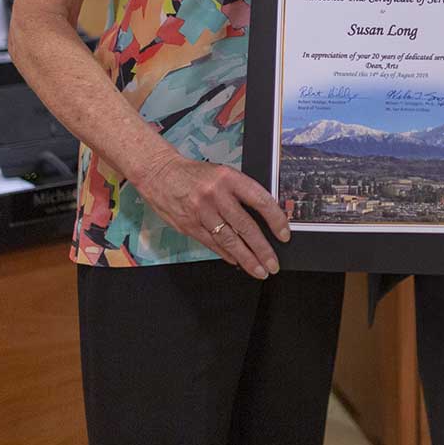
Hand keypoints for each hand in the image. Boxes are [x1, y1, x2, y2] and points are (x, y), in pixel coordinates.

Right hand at [135, 152, 290, 278]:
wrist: (159, 173)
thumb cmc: (194, 174)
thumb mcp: (221, 174)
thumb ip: (239, 192)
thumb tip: (262, 215)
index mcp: (228, 178)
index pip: (260, 200)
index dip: (275, 219)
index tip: (284, 234)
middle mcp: (216, 195)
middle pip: (245, 226)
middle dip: (262, 249)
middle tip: (273, 263)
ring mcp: (201, 212)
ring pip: (229, 240)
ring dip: (246, 259)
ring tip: (259, 270)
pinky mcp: (189, 226)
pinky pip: (213, 244)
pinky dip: (227, 255)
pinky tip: (237, 262)